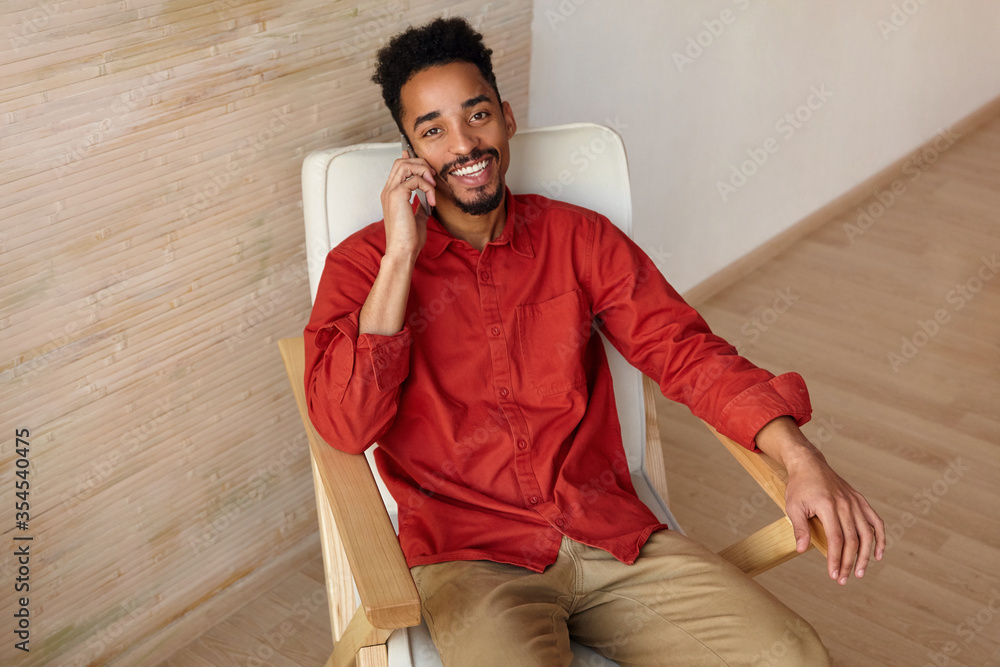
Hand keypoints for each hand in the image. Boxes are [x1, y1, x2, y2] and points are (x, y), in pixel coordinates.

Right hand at [380, 149, 436, 259]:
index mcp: (391, 195)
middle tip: (433, 178)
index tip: (423, 162)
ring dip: (423, 171)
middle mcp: (388, 191)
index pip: (398, 168)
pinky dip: (427, 187)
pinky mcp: (397, 195)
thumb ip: (420, 205)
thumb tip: (428, 199)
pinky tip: (432, 201)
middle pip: (401, 162)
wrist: (403, 251)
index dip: (410, 160)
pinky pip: (415, 179)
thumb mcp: (418, 218)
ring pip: (405, 165)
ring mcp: (391, 192)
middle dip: (420, 164)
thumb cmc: (409, 239)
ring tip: (432, 186)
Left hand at [756, 417, 885, 584]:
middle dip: (848, 562)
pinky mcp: (860, 501)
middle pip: (852, 539)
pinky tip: (878, 554)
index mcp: (828, 506)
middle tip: (843, 579)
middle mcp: (845, 504)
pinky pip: (875, 521)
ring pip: (866, 533)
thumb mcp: (793, 506)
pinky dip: (880, 538)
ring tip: (860, 573)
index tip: (833, 574)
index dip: (836, 558)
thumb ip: (799, 528)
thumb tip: (802, 550)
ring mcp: (855, 502)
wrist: (810, 465)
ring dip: (865, 556)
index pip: (836, 538)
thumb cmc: (799, 487)